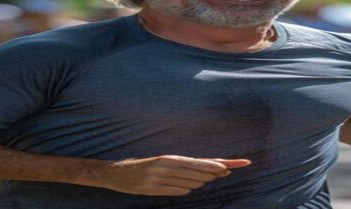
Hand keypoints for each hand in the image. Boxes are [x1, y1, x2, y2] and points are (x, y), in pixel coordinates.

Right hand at [89, 155, 250, 195]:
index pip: (200, 162)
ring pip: (191, 184)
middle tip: (227, 171)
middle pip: (199, 174)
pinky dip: (185, 190)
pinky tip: (186, 187)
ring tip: (204, 178)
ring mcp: (160, 180)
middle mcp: (167, 167)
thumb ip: (187, 166)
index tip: (232, 166)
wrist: (118, 173)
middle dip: (214, 174)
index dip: (217, 165)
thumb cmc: (147, 166)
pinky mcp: (153, 190)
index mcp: (171, 158)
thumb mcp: (166, 162)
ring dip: (200, 182)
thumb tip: (212, 169)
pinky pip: (179, 192)